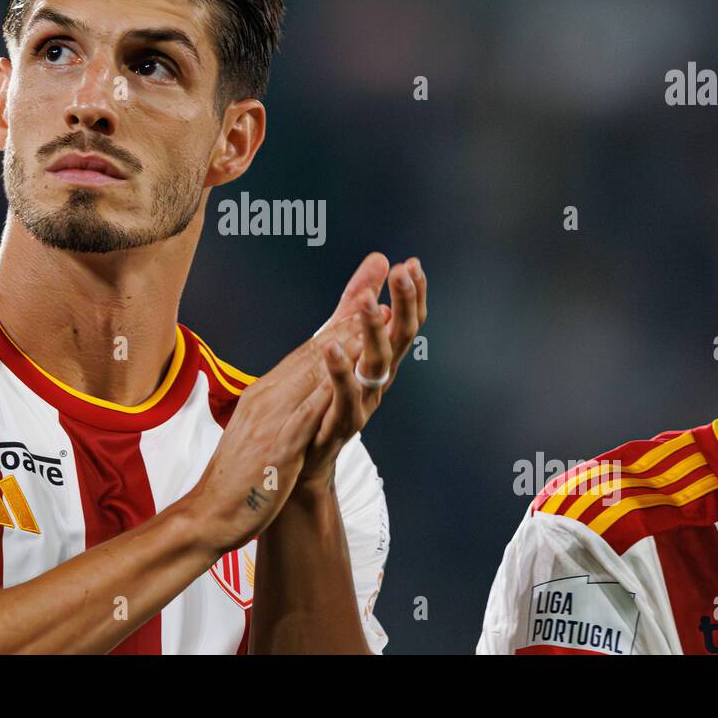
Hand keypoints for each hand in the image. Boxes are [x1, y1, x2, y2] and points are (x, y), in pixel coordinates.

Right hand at [183, 310, 372, 552]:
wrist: (209, 514)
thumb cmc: (238, 476)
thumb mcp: (260, 431)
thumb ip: (280, 406)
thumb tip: (296, 389)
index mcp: (263, 395)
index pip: (304, 354)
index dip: (336, 325)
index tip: (362, 301)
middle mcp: (266, 400)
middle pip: (311, 353)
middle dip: (345, 320)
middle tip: (374, 291)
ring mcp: (271, 422)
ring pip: (310, 375)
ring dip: (342, 345)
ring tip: (370, 321)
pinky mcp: (277, 449)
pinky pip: (304, 416)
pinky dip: (324, 393)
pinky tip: (343, 378)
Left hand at [299, 252, 427, 488]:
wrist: (305, 459)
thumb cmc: (325, 396)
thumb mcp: (342, 338)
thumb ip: (357, 300)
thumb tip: (380, 259)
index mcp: (380, 359)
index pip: (405, 321)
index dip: (412, 294)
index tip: (413, 264)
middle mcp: (378, 379)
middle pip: (401, 338)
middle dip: (406, 304)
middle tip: (405, 272)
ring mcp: (363, 402)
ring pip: (378, 365)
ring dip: (376, 333)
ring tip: (370, 303)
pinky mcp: (339, 423)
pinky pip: (345, 396)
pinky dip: (340, 370)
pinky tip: (332, 345)